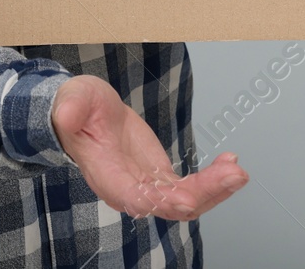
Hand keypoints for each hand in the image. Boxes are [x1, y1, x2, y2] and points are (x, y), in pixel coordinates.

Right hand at [51, 74, 248, 219]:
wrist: (85, 113)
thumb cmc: (77, 109)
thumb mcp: (71, 100)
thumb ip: (71, 109)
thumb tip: (67, 115)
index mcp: (106, 174)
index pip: (132, 196)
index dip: (159, 201)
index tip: (187, 197)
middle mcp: (129, 189)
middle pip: (169, 204)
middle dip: (203, 193)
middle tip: (233, 175)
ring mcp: (147, 186)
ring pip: (185, 200)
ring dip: (214, 189)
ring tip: (238, 171)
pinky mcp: (160, 178)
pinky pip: (190, 187)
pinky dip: (212, 180)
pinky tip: (230, 165)